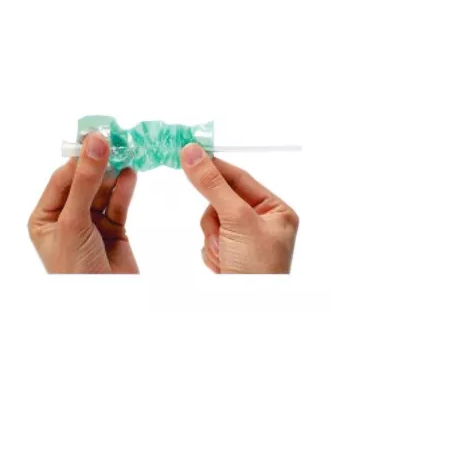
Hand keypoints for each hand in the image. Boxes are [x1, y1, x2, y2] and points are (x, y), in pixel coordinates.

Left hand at [28, 134, 138, 272]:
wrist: (102, 308)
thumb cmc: (74, 269)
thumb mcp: (74, 222)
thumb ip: (85, 181)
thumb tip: (95, 143)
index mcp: (45, 217)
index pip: (63, 178)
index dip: (81, 158)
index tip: (98, 136)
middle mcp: (66, 218)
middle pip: (85, 182)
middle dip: (100, 164)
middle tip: (119, 141)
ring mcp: (91, 225)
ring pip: (103, 191)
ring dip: (115, 174)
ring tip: (129, 154)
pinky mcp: (113, 231)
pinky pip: (118, 205)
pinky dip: (125, 190)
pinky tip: (132, 175)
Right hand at [180, 143, 298, 273]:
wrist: (248, 316)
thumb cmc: (256, 270)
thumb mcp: (237, 220)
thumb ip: (213, 185)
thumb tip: (193, 152)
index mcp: (277, 211)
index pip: (240, 178)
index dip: (215, 167)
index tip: (189, 152)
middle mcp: (263, 224)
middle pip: (221, 200)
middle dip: (217, 219)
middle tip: (223, 234)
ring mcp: (245, 241)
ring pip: (211, 221)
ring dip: (213, 238)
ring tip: (226, 255)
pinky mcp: (230, 256)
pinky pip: (208, 240)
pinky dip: (211, 252)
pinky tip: (224, 266)